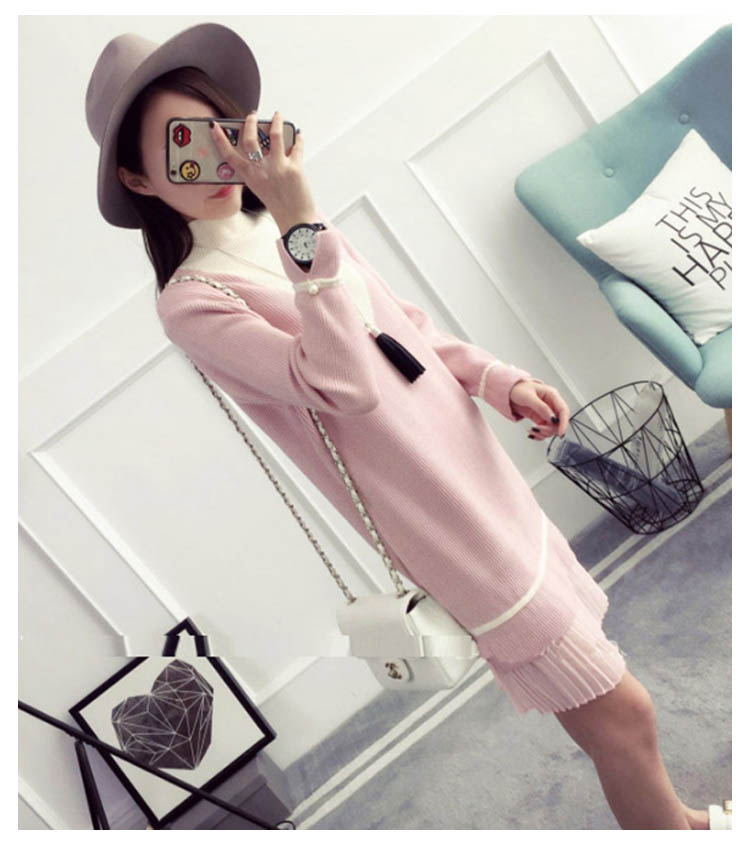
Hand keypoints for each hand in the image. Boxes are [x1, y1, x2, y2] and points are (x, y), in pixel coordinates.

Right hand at [209, 110, 316, 231]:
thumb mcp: (259, 187)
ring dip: (277, 122)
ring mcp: (278, 168)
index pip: (230, 156)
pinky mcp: (295, 168)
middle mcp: (261, 171)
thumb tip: (262, 147)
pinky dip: (298, 138)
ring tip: (278, 115)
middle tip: (253, 115)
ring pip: (275, 136)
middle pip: (251, 140)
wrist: (295, 219)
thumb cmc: (277, 204)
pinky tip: (298, 135)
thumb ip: (257, 170)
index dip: (220, 140)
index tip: (215, 127)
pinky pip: (296, 147)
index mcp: (250, 177)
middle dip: (251, 123)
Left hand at [509, 379, 568, 438]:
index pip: (563, 410)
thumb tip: (552, 418)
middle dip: (550, 429)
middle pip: (559, 422)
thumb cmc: (518, 389)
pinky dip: (539, 434)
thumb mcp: (528, 397)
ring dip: (543, 433)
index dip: (564, 423)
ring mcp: (546, 413)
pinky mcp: (540, 418)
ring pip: (552, 428)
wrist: (509, 392)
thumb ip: (541, 407)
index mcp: (552, 395)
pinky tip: (532, 432)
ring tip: (532, 430)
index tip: (560, 433)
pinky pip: (545, 430)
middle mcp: (551, 404)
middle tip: (538, 429)